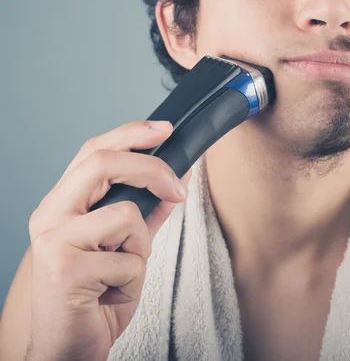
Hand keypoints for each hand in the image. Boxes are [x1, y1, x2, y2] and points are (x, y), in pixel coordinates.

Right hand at [26, 120, 191, 360]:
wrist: (69, 348)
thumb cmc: (95, 298)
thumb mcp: (126, 249)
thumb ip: (146, 216)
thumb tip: (174, 185)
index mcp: (64, 205)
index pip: (94, 152)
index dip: (130, 134)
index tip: (165, 130)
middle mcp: (51, 215)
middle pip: (103, 163)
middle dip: (152, 170)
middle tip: (178, 189)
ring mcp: (53, 241)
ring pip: (126, 215)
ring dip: (140, 249)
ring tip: (120, 274)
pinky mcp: (64, 270)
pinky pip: (127, 260)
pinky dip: (132, 281)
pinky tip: (111, 295)